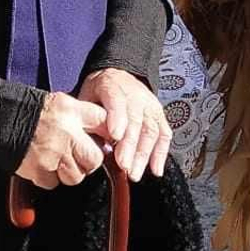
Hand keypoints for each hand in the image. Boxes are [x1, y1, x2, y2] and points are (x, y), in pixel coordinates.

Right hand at [16, 91, 107, 188]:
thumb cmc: (29, 110)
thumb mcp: (61, 103)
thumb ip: (84, 116)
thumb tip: (107, 132)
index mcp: (72, 112)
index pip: (103, 123)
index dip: (106, 135)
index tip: (102, 141)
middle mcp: (66, 133)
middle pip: (94, 159)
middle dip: (87, 161)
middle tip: (76, 156)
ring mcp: (53, 154)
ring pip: (75, 176)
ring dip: (68, 172)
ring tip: (57, 160)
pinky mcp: (39, 170)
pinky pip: (52, 182)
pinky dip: (48, 177)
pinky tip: (42, 163)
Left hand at [77, 66, 171, 181]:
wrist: (117, 77)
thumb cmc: (99, 91)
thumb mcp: (86, 96)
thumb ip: (87, 117)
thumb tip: (85, 142)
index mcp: (113, 87)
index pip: (117, 102)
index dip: (117, 119)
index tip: (115, 136)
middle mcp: (135, 96)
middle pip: (136, 121)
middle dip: (130, 145)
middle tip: (123, 165)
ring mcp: (150, 106)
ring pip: (151, 130)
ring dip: (144, 154)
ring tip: (134, 173)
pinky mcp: (159, 116)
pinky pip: (164, 135)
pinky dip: (161, 154)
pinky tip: (155, 170)